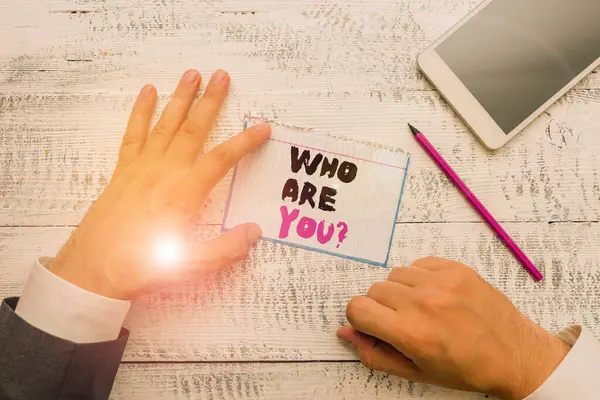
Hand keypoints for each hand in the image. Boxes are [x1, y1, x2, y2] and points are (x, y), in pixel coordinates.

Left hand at [49, 69, 270, 299]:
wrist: (92, 270)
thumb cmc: (141, 267)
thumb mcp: (189, 265)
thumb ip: (224, 249)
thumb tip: (253, 232)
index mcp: (184, 193)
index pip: (222, 160)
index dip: (245, 142)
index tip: (263, 127)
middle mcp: (164, 172)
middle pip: (193, 129)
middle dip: (210, 101)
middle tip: (222, 76)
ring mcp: (141, 167)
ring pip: (165, 124)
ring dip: (180, 98)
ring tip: (192, 74)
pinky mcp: (123, 170)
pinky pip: (134, 133)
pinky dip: (140, 111)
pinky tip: (147, 92)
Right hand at [337, 257, 569, 398]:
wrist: (514, 355)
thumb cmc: (465, 369)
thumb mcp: (415, 372)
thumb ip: (374, 353)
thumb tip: (345, 332)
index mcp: (410, 333)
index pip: (357, 308)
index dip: (362, 319)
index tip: (376, 326)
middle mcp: (422, 303)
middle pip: (374, 290)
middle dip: (382, 307)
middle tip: (405, 322)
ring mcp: (441, 282)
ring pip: (395, 275)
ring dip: (401, 291)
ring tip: (423, 308)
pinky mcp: (456, 269)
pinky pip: (418, 264)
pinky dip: (420, 278)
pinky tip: (436, 296)